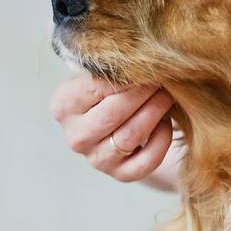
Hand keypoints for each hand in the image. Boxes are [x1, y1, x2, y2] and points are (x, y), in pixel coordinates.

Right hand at [48, 73, 178, 188]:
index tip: (145, 63)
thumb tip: (138, 55)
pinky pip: (146, 160)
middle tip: (162, 78)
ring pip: (130, 136)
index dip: (124, 76)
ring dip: (155, 113)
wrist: (117, 126)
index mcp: (63, 106)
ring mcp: (97, 160)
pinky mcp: (121, 174)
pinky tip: (166, 123)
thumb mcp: (99, 76)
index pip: (94, 89)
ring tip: (168, 96)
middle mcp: (76, 137)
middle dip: (142, 94)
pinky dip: (161, 139)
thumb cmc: (108, 93)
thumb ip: (109, 68)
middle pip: (112, 114)